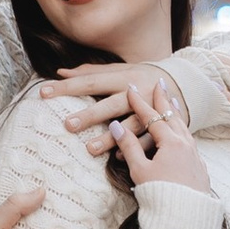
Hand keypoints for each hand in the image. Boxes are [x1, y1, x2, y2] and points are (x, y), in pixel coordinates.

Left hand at [41, 55, 185, 149]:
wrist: (185, 84)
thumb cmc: (143, 77)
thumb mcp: (120, 70)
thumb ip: (91, 72)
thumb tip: (60, 72)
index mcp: (124, 77)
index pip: (91, 81)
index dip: (68, 87)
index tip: (44, 92)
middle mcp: (137, 93)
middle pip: (111, 104)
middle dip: (90, 114)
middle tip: (68, 124)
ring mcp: (151, 111)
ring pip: (130, 125)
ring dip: (111, 138)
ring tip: (89, 149)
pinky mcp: (163, 127)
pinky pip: (148, 140)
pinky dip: (134, 149)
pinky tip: (117, 159)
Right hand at [111, 76, 212, 194]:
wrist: (186, 218)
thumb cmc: (161, 195)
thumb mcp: (140, 170)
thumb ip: (129, 146)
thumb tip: (116, 126)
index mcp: (171, 143)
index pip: (152, 116)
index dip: (139, 102)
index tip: (131, 88)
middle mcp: (186, 145)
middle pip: (172, 116)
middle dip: (164, 99)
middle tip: (160, 82)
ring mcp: (195, 156)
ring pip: (184, 128)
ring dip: (176, 113)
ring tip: (172, 102)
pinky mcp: (199, 168)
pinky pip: (190, 141)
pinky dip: (183, 130)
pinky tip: (183, 134)